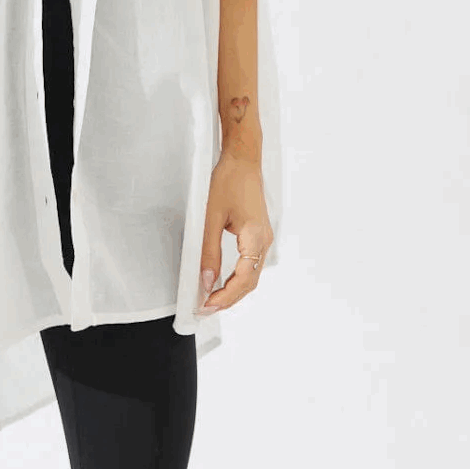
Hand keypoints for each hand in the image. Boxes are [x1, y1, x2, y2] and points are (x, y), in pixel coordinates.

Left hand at [196, 145, 272, 314]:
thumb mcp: (211, 216)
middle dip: (229, 299)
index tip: (207, 305)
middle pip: (250, 283)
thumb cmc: (229, 181)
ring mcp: (264, 239)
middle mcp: (264, 241)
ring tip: (212, 299)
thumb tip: (205, 280)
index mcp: (255, 237)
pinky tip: (223, 282)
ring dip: (233, 291)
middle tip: (205, 308)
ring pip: (251, 275)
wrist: (243, 160)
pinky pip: (251, 265)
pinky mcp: (259, 235)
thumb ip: (209, 251)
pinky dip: (237, 278)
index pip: (243, 279)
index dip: (225, 297)